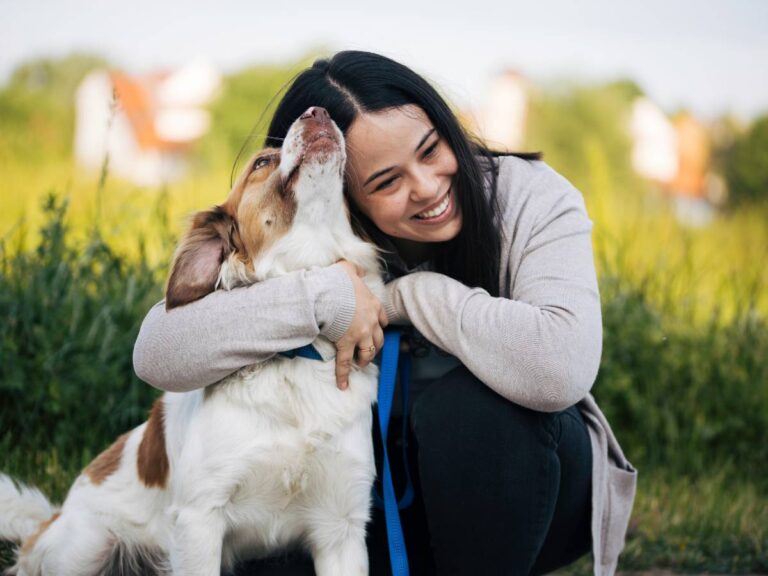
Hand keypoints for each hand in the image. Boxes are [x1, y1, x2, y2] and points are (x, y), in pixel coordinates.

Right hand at [334, 260, 387, 389]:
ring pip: (368, 352)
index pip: (383, 319)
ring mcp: (360, 335)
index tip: (378, 329)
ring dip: (365, 359)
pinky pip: (345, 363)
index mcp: (374, 305)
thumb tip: (357, 268)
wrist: (329, 293)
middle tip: (369, 350)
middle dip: (375, 346)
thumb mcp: (349, 269)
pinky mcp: (346, 344)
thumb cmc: (337, 281)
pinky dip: (344, 375)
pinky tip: (343, 385)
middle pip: (379, 339)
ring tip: (361, 365)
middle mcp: (371, 322)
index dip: (380, 325)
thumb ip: (355, 269)